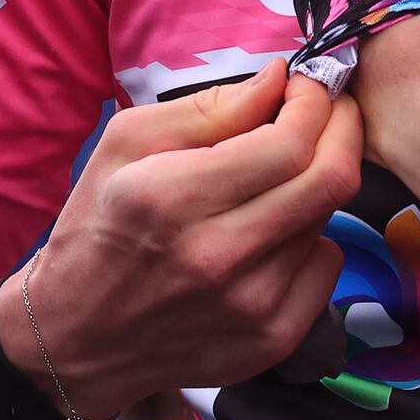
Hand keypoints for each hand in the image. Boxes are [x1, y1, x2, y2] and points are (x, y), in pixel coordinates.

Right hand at [0, 60, 361, 419]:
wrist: (75, 338)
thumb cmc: (99, 224)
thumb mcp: (127, 142)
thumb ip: (209, 107)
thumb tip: (278, 78)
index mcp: (173, 198)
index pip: (288, 143)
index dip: (315, 102)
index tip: (308, 84)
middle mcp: (218, 257)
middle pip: (329, 180)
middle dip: (344, 128)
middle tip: (330, 109)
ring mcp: (250, 307)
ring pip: (329, 219)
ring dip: (317, 181)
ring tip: (281, 173)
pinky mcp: (271, 340)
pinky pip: (325, 266)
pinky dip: (311, 236)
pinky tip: (273, 231)